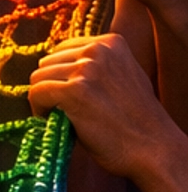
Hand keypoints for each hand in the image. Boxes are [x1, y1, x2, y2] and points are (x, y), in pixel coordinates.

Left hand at [29, 34, 187, 182]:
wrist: (154, 149)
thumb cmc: (137, 120)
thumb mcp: (125, 77)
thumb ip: (99, 66)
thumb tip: (62, 65)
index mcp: (111, 42)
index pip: (63, 49)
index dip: (61, 75)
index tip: (68, 95)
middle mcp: (98, 50)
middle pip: (48, 62)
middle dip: (52, 86)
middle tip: (63, 110)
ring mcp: (86, 69)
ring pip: (38, 77)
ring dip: (45, 99)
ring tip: (61, 117)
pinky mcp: (74, 91)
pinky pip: (36, 94)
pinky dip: (38, 110)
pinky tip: (52, 122)